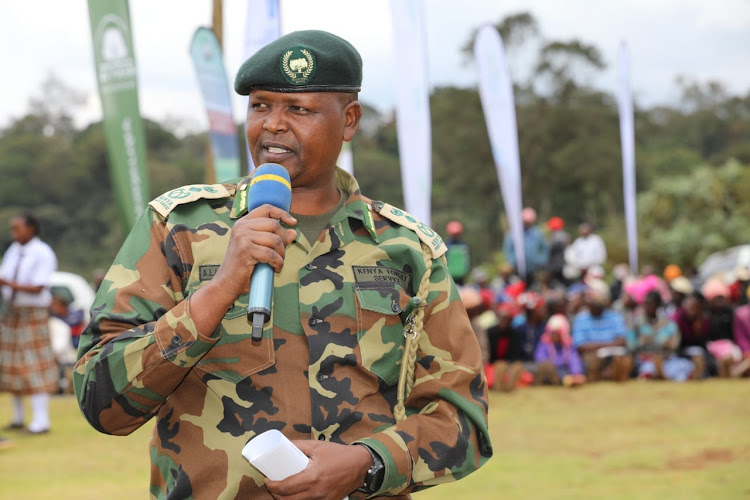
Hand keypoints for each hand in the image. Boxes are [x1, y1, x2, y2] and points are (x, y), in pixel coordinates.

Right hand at [189, 205, 295, 335]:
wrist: (227, 283)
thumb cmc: (243, 267)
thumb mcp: (259, 248)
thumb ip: (275, 239)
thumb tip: (294, 232)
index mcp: (243, 223)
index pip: (266, 209)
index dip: (282, 213)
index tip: (293, 222)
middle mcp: (241, 227)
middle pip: (274, 225)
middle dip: (284, 240)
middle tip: (281, 254)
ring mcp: (242, 237)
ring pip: (274, 240)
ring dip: (281, 254)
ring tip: (278, 263)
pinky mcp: (245, 250)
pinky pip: (271, 254)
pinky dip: (278, 263)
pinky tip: (275, 269)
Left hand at [265, 440, 371, 499]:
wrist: (360, 464)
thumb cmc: (339, 454)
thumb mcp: (318, 446)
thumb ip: (300, 445)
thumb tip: (284, 444)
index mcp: (312, 477)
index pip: (285, 487)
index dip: (272, 485)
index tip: (267, 480)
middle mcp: (316, 491)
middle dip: (276, 495)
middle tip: (272, 486)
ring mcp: (323, 499)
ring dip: (286, 499)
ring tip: (282, 491)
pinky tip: (297, 494)